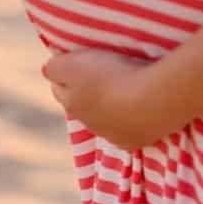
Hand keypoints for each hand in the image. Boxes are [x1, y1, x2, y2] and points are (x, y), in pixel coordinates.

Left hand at [42, 49, 190, 150]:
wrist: (155, 98)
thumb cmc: (112, 75)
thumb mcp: (73, 62)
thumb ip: (54, 66)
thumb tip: (47, 71)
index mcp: (72, 103)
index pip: (58, 87)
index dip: (66, 73)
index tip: (78, 62)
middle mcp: (88, 124)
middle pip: (80, 105)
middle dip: (85, 92)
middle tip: (101, 74)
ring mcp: (111, 136)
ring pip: (103, 119)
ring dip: (108, 106)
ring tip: (124, 88)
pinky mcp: (134, 142)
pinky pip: (126, 130)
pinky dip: (129, 119)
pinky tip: (138, 107)